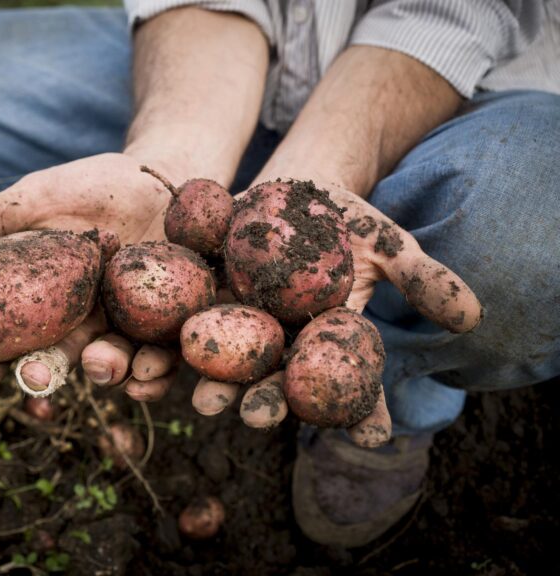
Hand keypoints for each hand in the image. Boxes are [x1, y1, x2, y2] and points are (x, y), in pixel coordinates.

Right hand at [0, 152, 183, 396]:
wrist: (161, 177)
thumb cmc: (96, 185)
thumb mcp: (42, 196)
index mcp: (42, 298)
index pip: (8, 337)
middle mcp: (79, 319)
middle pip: (55, 360)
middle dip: (41, 376)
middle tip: (34, 380)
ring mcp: (123, 323)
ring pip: (108, 363)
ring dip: (102, 372)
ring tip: (101, 366)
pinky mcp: (164, 322)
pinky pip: (159, 357)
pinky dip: (153, 373)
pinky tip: (147, 374)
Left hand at [193, 182, 481, 444]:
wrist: (292, 191)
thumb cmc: (346, 224)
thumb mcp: (386, 246)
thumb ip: (421, 280)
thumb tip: (473, 315)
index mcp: (326, 344)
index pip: (350, 386)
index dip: (363, 411)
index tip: (370, 436)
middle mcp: (281, 345)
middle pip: (276, 381)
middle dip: (268, 403)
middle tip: (259, 419)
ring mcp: (239, 325)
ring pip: (225, 363)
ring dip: (214, 383)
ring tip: (206, 402)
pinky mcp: (202, 299)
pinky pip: (183, 323)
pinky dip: (168, 340)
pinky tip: (155, 356)